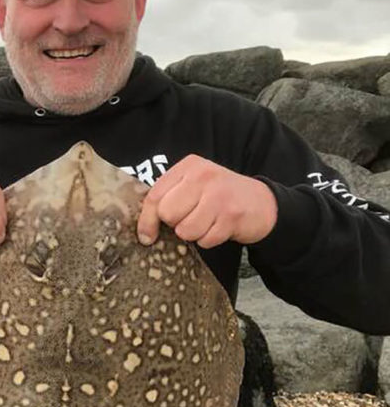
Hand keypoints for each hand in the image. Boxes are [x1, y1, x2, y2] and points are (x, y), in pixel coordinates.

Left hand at [137, 154, 277, 248]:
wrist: (262, 203)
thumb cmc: (220, 196)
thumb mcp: (194, 185)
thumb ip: (170, 197)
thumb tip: (144, 227)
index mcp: (189, 166)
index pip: (155, 196)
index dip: (146, 220)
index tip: (146, 236)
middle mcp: (203, 176)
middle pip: (167, 214)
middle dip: (176, 224)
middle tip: (191, 218)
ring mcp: (218, 195)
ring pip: (185, 230)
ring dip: (194, 234)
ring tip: (207, 223)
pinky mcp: (231, 216)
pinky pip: (205, 240)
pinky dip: (209, 240)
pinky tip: (219, 228)